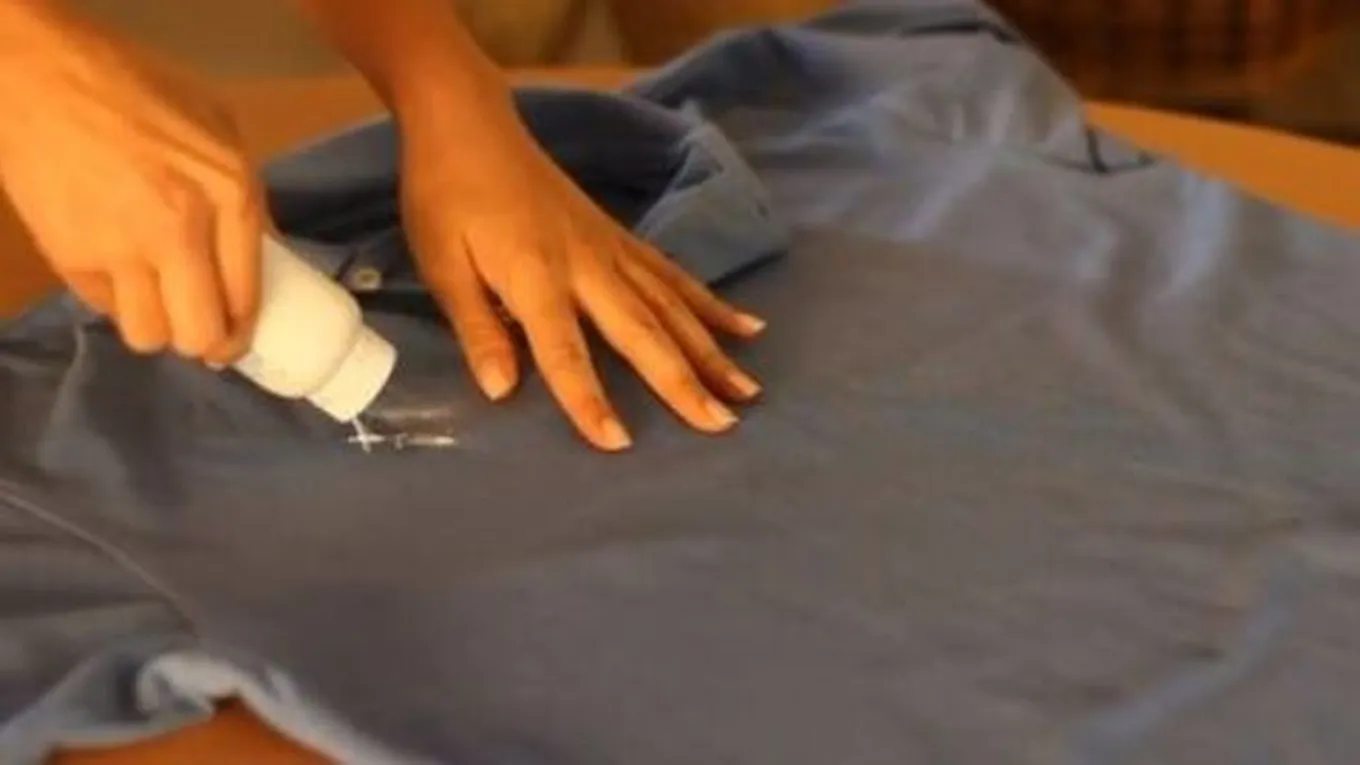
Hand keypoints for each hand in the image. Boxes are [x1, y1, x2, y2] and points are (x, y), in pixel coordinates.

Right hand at [0, 5, 261, 363]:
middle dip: (204, 343)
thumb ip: (245, 195)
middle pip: (199, 335)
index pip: (246, 298)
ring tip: (159, 302)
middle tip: (201, 330)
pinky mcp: (71, 258)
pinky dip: (116, 299)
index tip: (235, 338)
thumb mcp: (220, 127)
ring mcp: (122, 249)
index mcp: (231, 195)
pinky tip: (118, 269)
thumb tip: (263, 255)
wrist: (42, 76)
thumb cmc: (138, 90)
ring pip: (148, 336)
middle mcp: (182, 231)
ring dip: (157, 326)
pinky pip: (104, 308)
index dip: (241, 332)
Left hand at [400, 95, 766, 451]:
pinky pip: (673, 276)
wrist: (469, 125)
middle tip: (720, 425)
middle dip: (682, 381)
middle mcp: (585, 265)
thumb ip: (476, 328)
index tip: (619, 443)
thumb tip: (500, 391)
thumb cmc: (445, 198)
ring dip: (711, 351)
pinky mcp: (620, 237)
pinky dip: (710, 304)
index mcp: (534, 276)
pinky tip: (746, 327)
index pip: (564, 350)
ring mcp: (611, 249)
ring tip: (746, 392)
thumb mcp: (442, 264)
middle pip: (642, 331)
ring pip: (671, 306)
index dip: (589, 398)